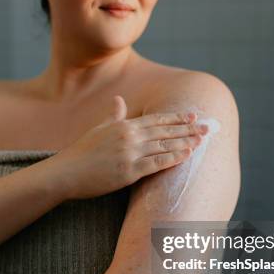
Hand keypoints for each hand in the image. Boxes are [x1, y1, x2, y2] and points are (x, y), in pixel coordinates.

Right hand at [51, 95, 207, 199]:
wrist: (65, 172)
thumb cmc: (81, 153)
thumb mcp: (98, 129)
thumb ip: (113, 116)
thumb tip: (119, 100)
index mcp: (123, 125)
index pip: (156, 119)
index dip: (177, 117)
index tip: (193, 116)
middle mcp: (129, 137)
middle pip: (165, 131)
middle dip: (188, 128)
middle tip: (208, 127)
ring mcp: (129, 154)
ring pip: (165, 145)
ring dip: (186, 142)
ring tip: (202, 140)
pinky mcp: (128, 172)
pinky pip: (157, 163)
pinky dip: (173, 158)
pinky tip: (187, 154)